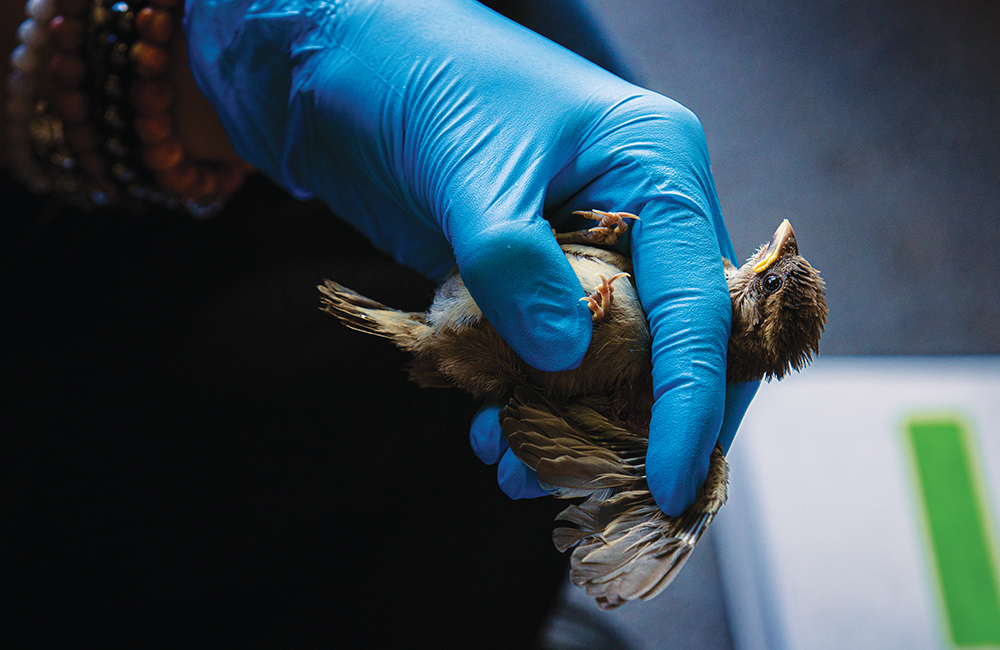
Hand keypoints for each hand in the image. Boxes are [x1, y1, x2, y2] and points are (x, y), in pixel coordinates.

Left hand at [184, 0, 758, 514]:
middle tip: (582, 488)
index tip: (673, 483)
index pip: (701, 304)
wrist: (345, 67)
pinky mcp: (534, 276)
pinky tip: (490, 425)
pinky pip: (553, 355)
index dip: (691, 402)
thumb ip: (516, 265)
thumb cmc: (421, 78)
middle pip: (674, 347)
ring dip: (571, 423)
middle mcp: (640, 214)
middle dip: (633, 425)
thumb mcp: (472, 170)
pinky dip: (528, 398)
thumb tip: (563, 356)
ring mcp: (587, 249)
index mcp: (656, 168)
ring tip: (510, 464)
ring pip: (612, 363)